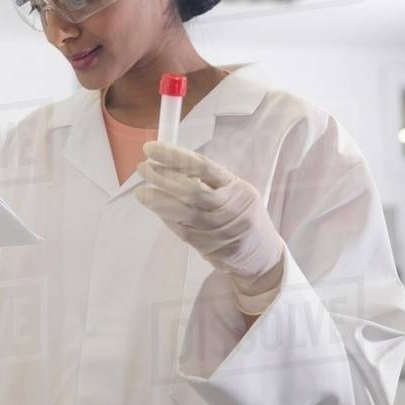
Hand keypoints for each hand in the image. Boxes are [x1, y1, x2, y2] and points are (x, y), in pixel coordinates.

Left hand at [133, 142, 284, 292]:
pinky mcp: (206, 246)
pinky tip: (154, 206)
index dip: (174, 156)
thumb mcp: (236, 192)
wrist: (262, 256)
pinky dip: (165, 215)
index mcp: (237, 188)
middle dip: (161, 177)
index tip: (151, 149)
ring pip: (182, 212)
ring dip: (157, 199)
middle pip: (190, 190)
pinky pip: (180, 228)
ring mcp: (217, 229)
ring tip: (141, 191)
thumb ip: (210, 180)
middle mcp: (229, 208)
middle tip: (142, 167)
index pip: (202, 167)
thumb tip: (171, 164)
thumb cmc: (243, 215)